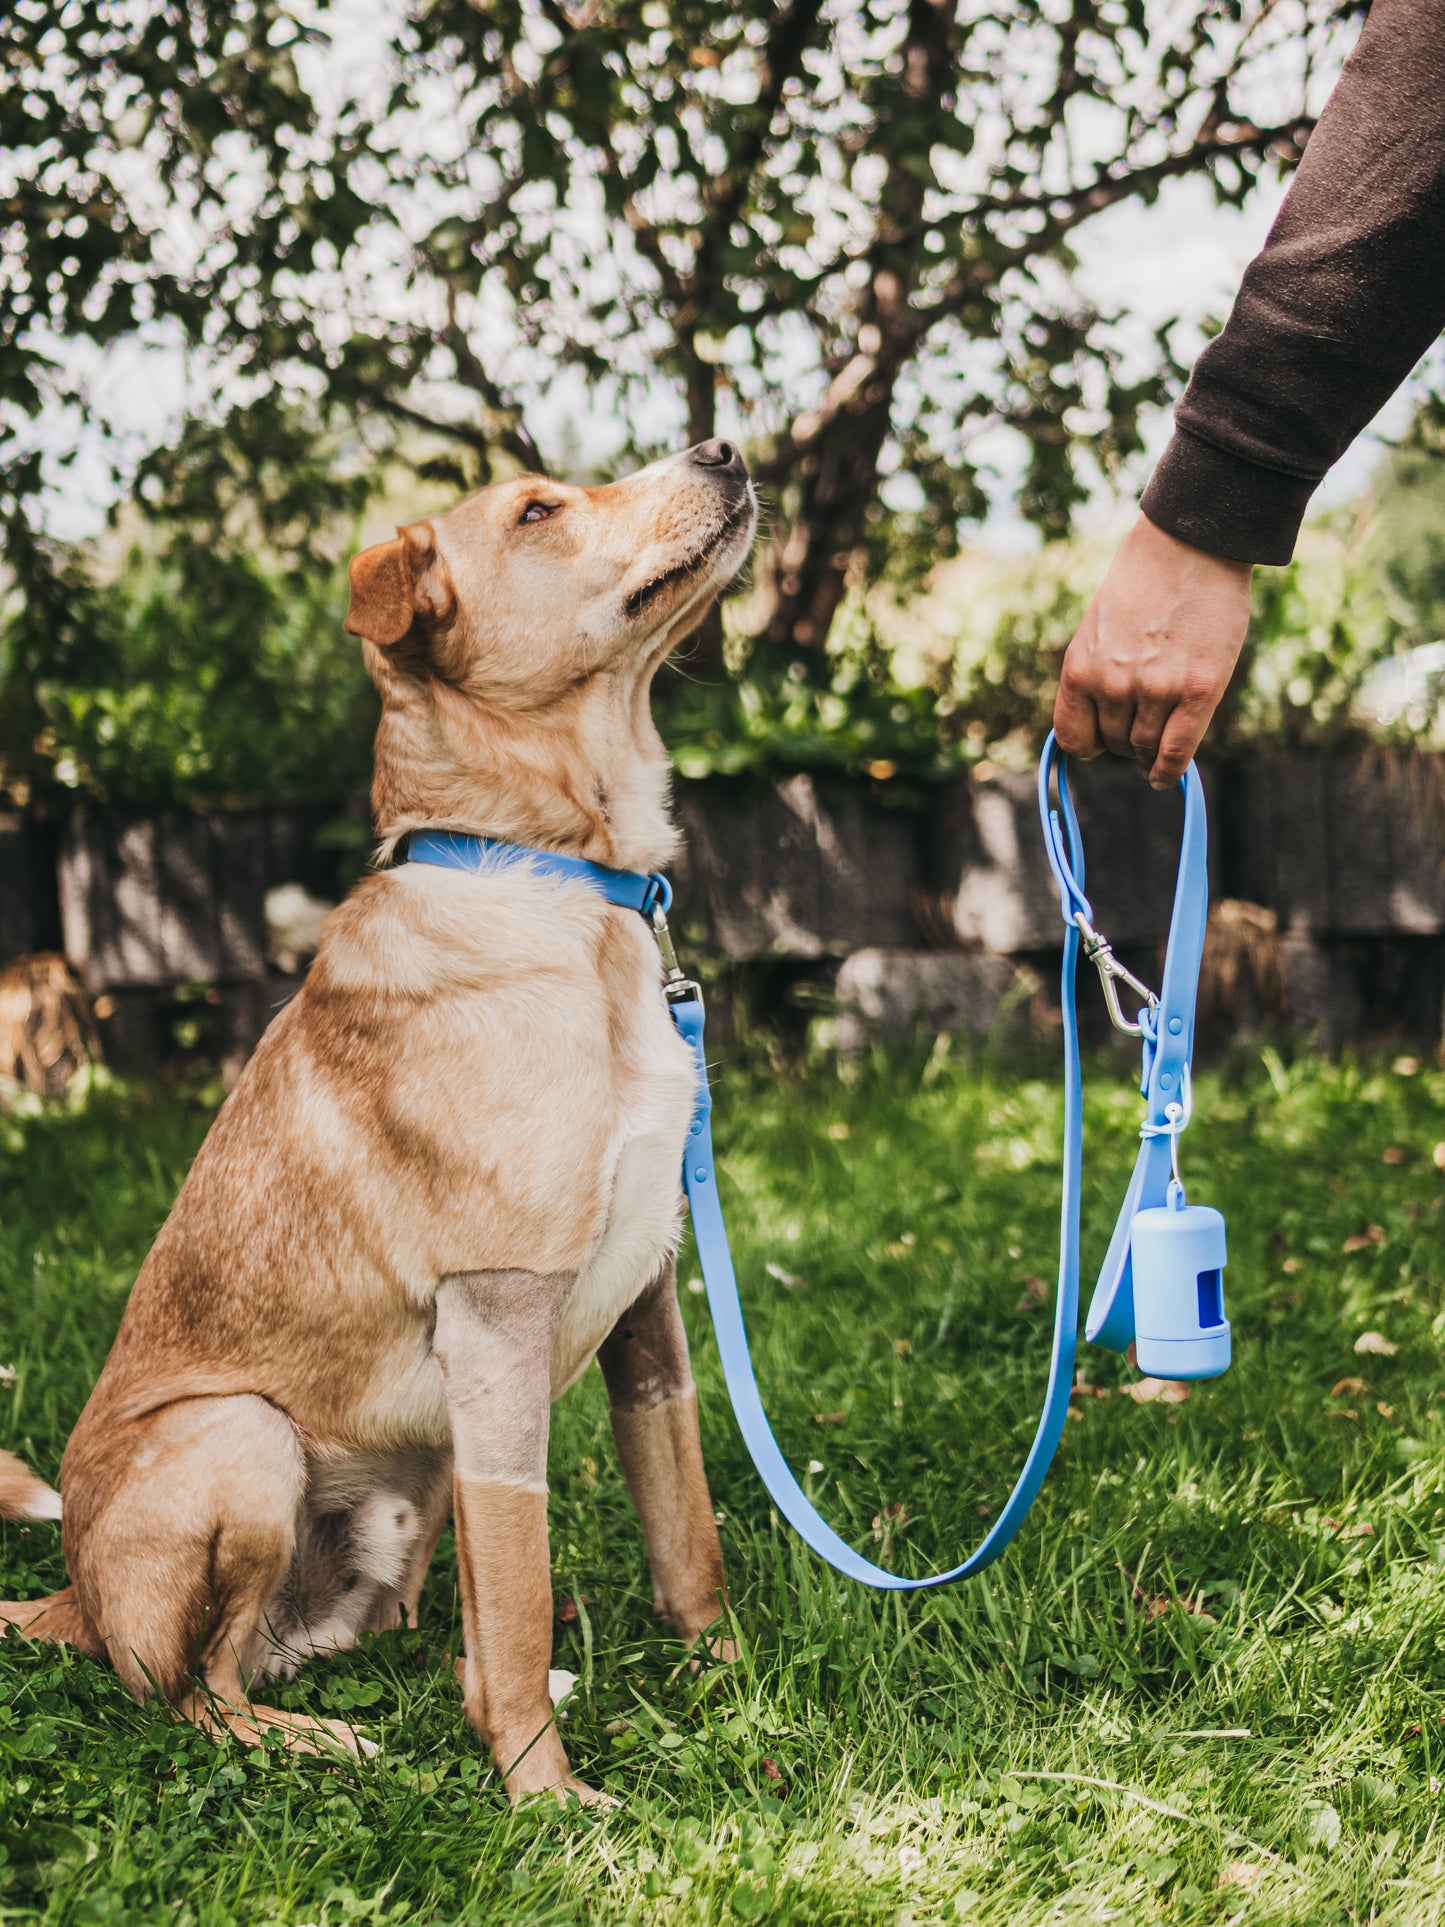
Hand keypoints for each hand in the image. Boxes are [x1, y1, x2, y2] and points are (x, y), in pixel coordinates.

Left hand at [1053, 514, 1252, 787]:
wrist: (1190, 544)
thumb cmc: (1145, 583)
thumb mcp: (1100, 628)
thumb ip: (1097, 673)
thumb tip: (1103, 723)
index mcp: (1081, 668)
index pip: (1073, 737)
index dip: (1090, 745)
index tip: (1102, 743)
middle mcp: (1113, 685)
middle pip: (1115, 744)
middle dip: (1126, 742)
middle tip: (1143, 728)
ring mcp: (1157, 689)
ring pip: (1145, 749)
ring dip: (1149, 754)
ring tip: (1156, 748)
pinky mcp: (1199, 690)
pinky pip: (1177, 751)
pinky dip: (1169, 771)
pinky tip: (1165, 777)